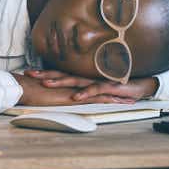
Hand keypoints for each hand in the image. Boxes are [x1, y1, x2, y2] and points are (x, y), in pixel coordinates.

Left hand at [24, 69, 157, 102]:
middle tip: (29, 75)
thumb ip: (82, 87)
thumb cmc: (116, 85)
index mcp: (83, 76)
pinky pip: (94, 89)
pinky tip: (75, 97)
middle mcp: (87, 76)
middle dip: (45, 74)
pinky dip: (84, 93)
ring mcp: (97, 79)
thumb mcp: (95, 86)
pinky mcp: (108, 86)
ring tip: (46, 84)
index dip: (45, 72)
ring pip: (75, 80)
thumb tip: (66, 91)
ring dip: (59, 82)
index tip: (29, 72)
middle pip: (62, 74)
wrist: (140, 84)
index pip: (60, 72)